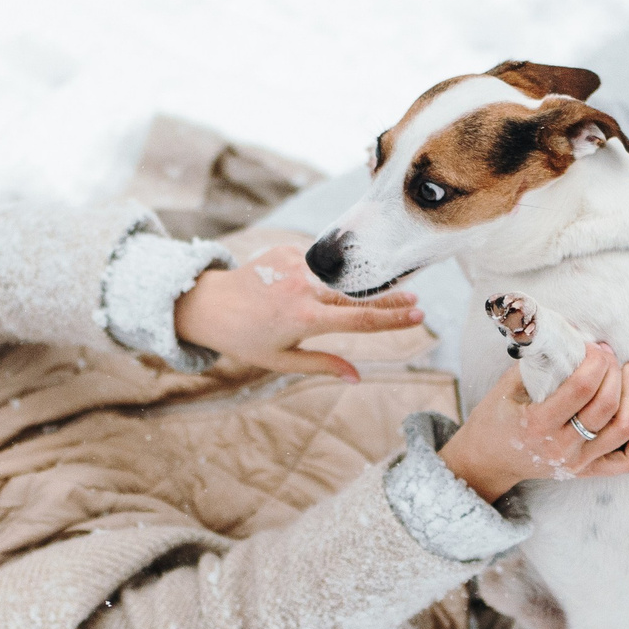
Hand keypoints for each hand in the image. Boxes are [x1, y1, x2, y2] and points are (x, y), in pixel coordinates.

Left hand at [172, 244, 423, 381]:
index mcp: (305, 319)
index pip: (360, 320)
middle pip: (358, 296)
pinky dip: (321, 277)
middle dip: (389, 300)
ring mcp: (295, 265)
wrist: (210, 304)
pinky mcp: (287, 250)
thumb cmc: (245, 339)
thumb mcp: (282, 361)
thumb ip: (323, 365)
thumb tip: (358, 377)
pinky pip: (317, 265)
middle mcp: (303, 289)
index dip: (392, 320)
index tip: (418, 315)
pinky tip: (310, 287)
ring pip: (339, 278)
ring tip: (382, 290)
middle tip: (416, 301)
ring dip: (360, 286)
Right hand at [438, 342, 628, 503]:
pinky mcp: (586, 471)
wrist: (487, 462)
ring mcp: (577, 463)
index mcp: (537, 424)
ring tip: (627, 372)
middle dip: (613, 371)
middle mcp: (560, 447)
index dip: (596, 360)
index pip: (583, 387)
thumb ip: (540, 361)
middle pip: (607, 405)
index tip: (592, 346)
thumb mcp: (508, 385)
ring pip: (623, 428)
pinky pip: (628, 459)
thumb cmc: (495, 419)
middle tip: (607, 354)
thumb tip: (572, 331)